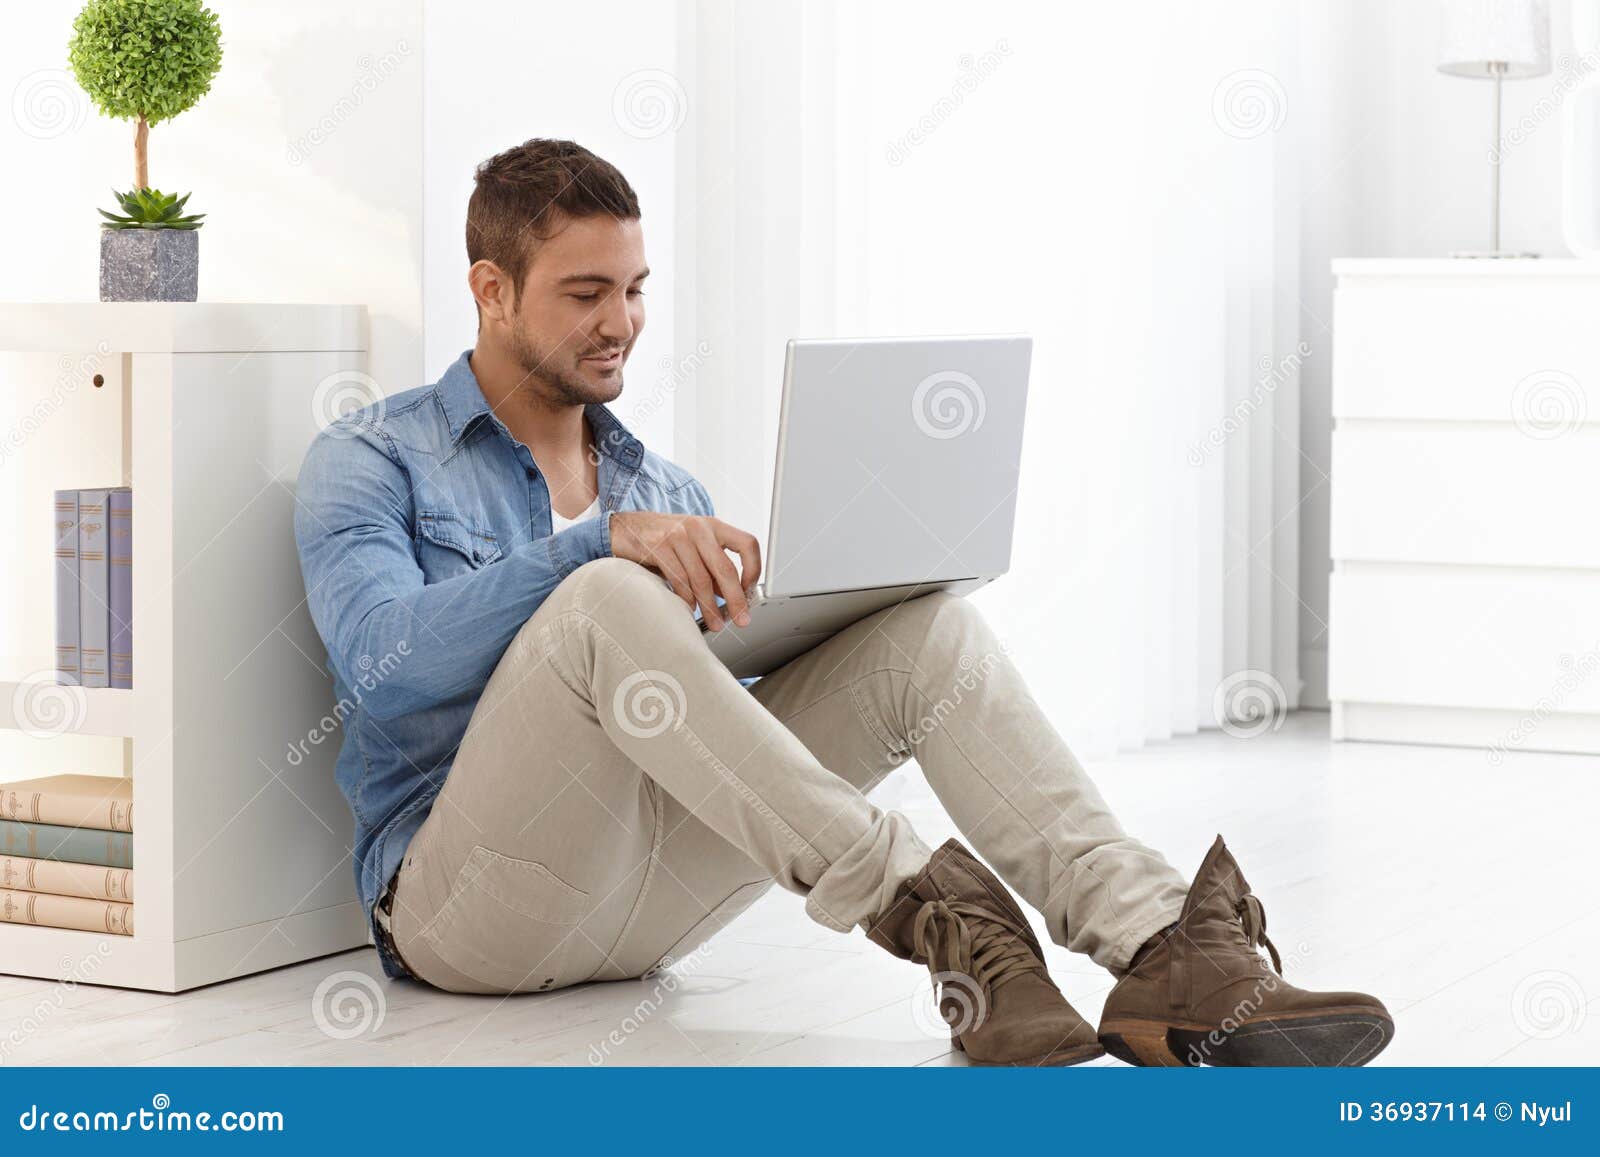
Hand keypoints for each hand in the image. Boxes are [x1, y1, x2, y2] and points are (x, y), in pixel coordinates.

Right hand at [609, 512, 761, 631]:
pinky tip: (690, 610)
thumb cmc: (665, 538)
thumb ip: (713, 567)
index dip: (754, 569)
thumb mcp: (695, 546)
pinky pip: (678, 580)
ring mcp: (677, 536)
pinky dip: (687, 600)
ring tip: (715, 623)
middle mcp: (698, 528)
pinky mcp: (658, 547)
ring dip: (710, 607)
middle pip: (725, 568)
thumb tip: (732, 596)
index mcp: (714, 526)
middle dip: (735, 599)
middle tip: (741, 618)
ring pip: (701, 579)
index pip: (747, 544)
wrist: (626, 527)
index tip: (750, 590)